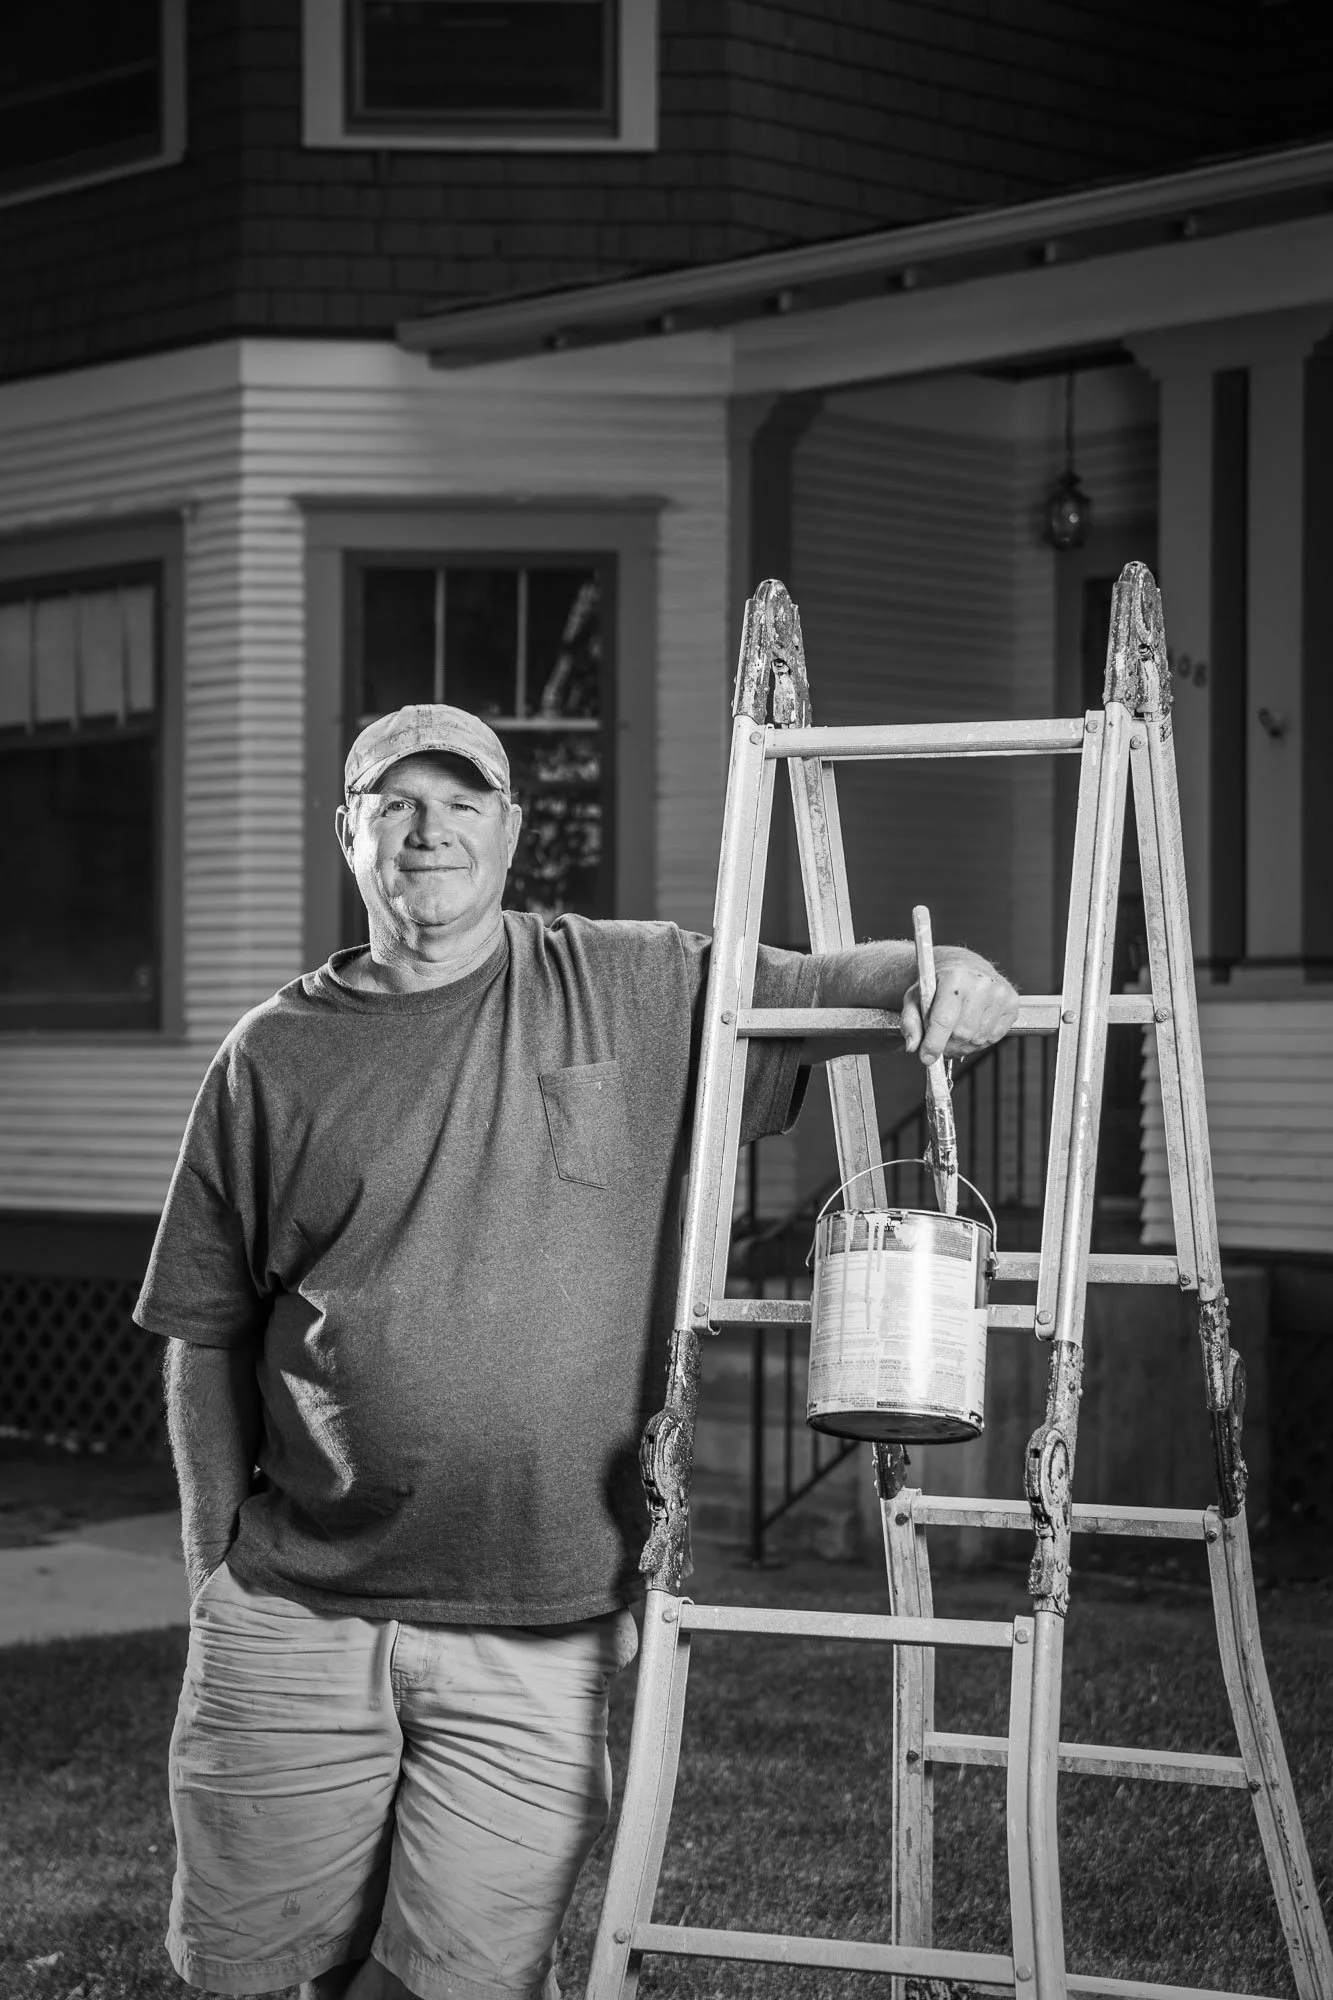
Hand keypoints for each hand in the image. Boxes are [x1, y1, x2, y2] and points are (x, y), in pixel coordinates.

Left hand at [900, 949, 1017, 1063]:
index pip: (944, 1021)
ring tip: (953, 1034)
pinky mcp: (1012, 1004)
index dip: (933, 1044)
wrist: (964, 966)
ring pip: (977, 1039)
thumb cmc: (938, 982)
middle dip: (947, 1045)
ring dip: (962, 1045)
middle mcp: (981, 983)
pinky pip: (993, 1038)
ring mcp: (1000, 994)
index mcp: (954, 977)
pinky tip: (970, 1028)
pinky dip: (978, 1041)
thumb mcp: (916, 996)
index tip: (926, 1057)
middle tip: (939, 1042)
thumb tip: (912, 1046)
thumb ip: (910, 1021)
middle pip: (961, 1034)